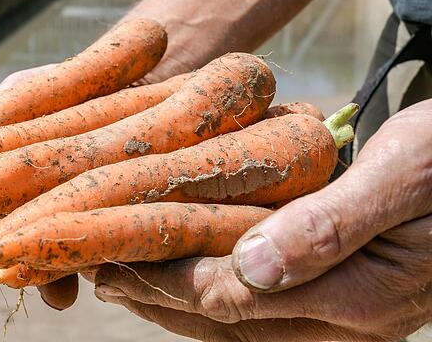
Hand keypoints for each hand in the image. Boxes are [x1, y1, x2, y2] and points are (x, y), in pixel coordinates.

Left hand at [93, 99, 431, 340]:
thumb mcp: (402, 175)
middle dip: (155, 297)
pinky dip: (206, 289)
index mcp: (359, 299)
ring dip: (173, 299)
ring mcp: (339, 317)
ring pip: (233, 322)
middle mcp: (345, 323)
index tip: (112, 259)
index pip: (231, 299)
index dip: (165, 280)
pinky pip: (254, 308)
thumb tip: (256, 266)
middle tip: (98, 273)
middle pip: (223, 321)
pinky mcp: (333, 299)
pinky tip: (177, 268)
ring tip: (121, 276)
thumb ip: (332, 225)